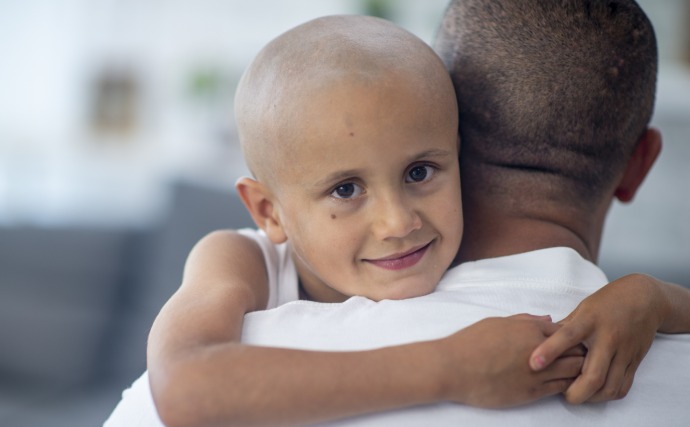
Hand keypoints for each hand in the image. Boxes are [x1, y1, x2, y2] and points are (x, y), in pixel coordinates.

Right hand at [438, 314, 583, 407]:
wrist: (454, 369)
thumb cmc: (471, 343)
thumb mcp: (497, 323)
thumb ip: (525, 320)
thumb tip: (547, 319)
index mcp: (530, 330)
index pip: (566, 332)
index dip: (570, 337)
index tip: (570, 341)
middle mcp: (539, 351)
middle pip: (576, 351)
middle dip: (580, 353)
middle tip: (577, 357)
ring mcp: (538, 373)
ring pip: (574, 371)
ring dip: (577, 370)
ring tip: (573, 372)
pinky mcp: (532, 393)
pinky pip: (561, 388)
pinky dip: (567, 385)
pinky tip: (563, 384)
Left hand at [529, 274, 662, 402]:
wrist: (644, 299)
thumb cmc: (607, 302)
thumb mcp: (582, 308)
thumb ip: (564, 327)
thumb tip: (541, 342)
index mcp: (589, 320)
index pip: (567, 336)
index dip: (549, 351)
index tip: (534, 364)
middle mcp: (608, 338)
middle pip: (592, 376)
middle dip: (575, 393)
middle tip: (564, 394)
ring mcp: (624, 352)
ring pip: (609, 387)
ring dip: (591, 397)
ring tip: (578, 393)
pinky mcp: (635, 362)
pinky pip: (623, 387)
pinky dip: (607, 395)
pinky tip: (596, 392)